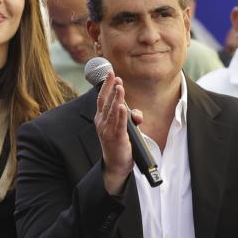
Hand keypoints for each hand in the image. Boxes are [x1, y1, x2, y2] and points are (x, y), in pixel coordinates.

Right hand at [95, 71, 141, 194]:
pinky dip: (122, 115)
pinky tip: (124, 106)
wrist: (116, 165)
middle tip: (115, 75)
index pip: (102, 99)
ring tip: (120, 86)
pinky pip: (119, 124)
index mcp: (101, 119)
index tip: (110, 73)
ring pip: (113, 111)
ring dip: (117, 98)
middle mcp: (102, 123)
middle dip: (111, 88)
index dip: (106, 85)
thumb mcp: (123, 128)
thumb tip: (136, 113)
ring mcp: (108, 131)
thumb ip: (129, 118)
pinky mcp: (116, 138)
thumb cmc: (119, 144)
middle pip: (106, 102)